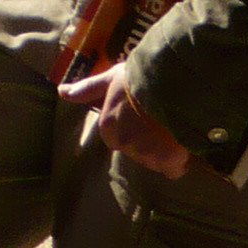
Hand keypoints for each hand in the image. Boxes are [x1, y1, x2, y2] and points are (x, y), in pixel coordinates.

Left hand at [61, 63, 191, 178]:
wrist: (171, 82)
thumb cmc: (139, 77)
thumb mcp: (110, 78)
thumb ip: (88, 89)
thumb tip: (61, 92)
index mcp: (109, 128)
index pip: (120, 137)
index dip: (135, 126)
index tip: (146, 114)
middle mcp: (125, 145)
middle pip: (138, 150)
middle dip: (150, 140)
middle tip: (163, 120)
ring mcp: (147, 155)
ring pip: (156, 160)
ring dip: (166, 150)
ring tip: (177, 128)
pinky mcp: (169, 161)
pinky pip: (174, 169)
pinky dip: (180, 161)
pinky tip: (185, 145)